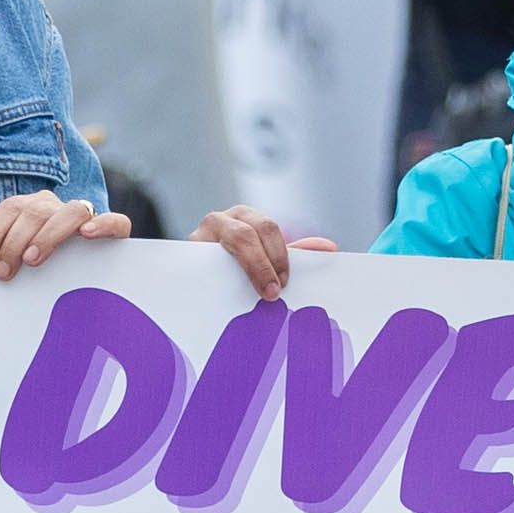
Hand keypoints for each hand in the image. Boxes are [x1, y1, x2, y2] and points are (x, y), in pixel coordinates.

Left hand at [0, 195, 130, 280]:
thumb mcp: (17, 262)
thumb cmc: (41, 272)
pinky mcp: (114, 230)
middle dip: (14, 241)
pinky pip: (114, 220)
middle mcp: (56, 208)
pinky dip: (102, 223)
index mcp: (31, 209)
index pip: (10, 208)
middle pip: (35, 211)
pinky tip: (87, 234)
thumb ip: (4, 259)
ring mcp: (85, 216)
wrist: (88, 278)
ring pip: (70, 211)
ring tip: (32, 259)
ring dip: (48, 235)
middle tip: (3, 271)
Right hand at [193, 204, 328, 298]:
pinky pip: (199, 263)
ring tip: (252, 295)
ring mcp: (199, 235)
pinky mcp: (184, 253)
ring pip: (221, 246)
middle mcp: (221, 220)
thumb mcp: (265, 256)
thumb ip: (293, 252)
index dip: (278, 255)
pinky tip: (224, 294)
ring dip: (241, 271)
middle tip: (271, 293)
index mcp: (245, 216)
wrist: (195, 273)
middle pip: (244, 235)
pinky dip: (214, 279)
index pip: (266, 227)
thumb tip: (329, 248)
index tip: (284, 281)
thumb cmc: (237, 263)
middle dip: (261, 266)